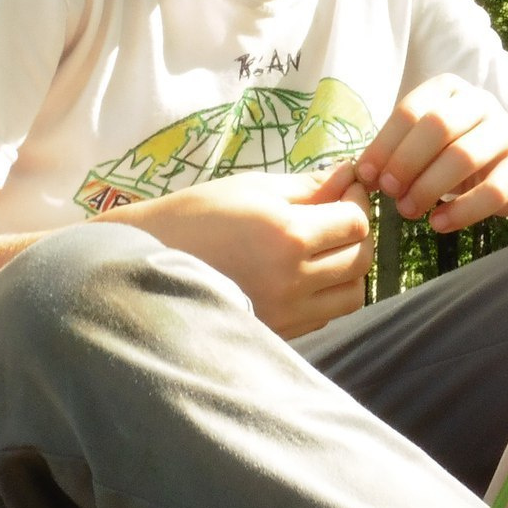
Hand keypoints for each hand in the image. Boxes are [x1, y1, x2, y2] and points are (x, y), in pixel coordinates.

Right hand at [104, 164, 371, 336]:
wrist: (148, 264)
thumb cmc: (196, 216)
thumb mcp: (251, 187)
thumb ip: (308, 185)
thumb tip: (350, 175)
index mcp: (287, 234)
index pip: (355, 222)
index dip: (357, 202)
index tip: (346, 190)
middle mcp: (292, 278)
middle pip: (359, 259)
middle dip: (358, 233)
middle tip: (339, 215)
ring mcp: (286, 311)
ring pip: (351, 294)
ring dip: (350, 268)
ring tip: (326, 248)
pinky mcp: (278, 331)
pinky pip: (326, 315)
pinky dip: (328, 293)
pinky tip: (305, 274)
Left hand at [358, 75, 507, 238]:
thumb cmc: (461, 155)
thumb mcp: (431, 144)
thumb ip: (400, 151)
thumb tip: (362, 174)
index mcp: (450, 89)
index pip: (410, 110)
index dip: (385, 144)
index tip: (366, 175)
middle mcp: (481, 102)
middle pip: (437, 127)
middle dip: (405, 162)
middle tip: (388, 193)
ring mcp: (506, 133)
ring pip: (463, 156)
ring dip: (428, 188)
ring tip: (409, 212)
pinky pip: (492, 191)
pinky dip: (461, 211)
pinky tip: (438, 224)